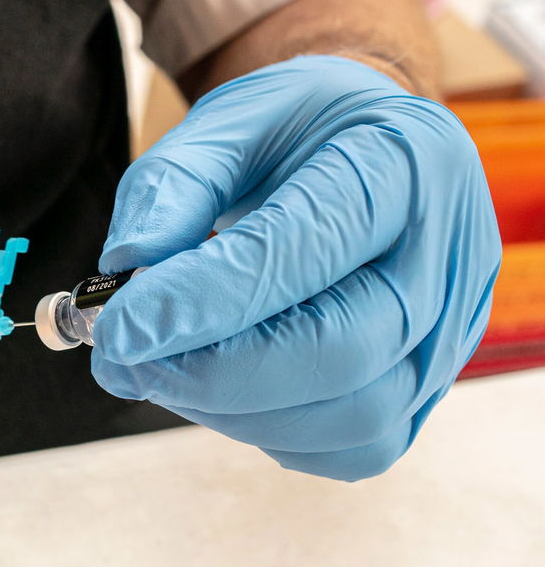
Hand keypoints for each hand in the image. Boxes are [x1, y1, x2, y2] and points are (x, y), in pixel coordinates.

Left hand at [93, 55, 500, 479]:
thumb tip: (127, 265)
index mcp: (402, 162)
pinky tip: (219, 387)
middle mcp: (445, 254)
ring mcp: (447, 331)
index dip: (201, 299)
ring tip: (163, 367)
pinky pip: (354, 447)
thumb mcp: (228, 119)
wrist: (365, 147)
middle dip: (212, 371)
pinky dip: (270, 431)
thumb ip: (173, 184)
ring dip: (232, 408)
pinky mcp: (427, 386)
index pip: (304, 249)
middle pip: (340, 350)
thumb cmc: (296, 133)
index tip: (118, 326)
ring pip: (352, 415)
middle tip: (125, 358)